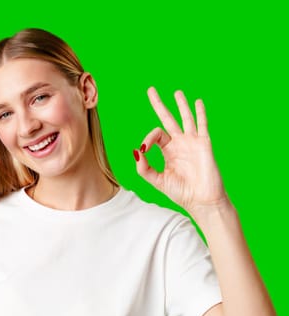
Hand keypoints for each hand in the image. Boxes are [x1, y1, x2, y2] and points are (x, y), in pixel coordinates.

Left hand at [134, 87, 228, 213]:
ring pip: (185, 118)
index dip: (147, 139)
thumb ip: (144, 168)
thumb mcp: (157, 180)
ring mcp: (192, 142)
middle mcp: (179, 144)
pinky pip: (202, 125)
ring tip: (176, 92)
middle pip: (167, 119)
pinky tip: (197, 102)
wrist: (201, 201)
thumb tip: (136, 151)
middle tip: (150, 89)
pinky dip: (200, 113)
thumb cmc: (181, 192)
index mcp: (168, 151)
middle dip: (159, 104)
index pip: (155, 136)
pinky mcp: (203, 144)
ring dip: (181, 105)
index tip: (145, 149)